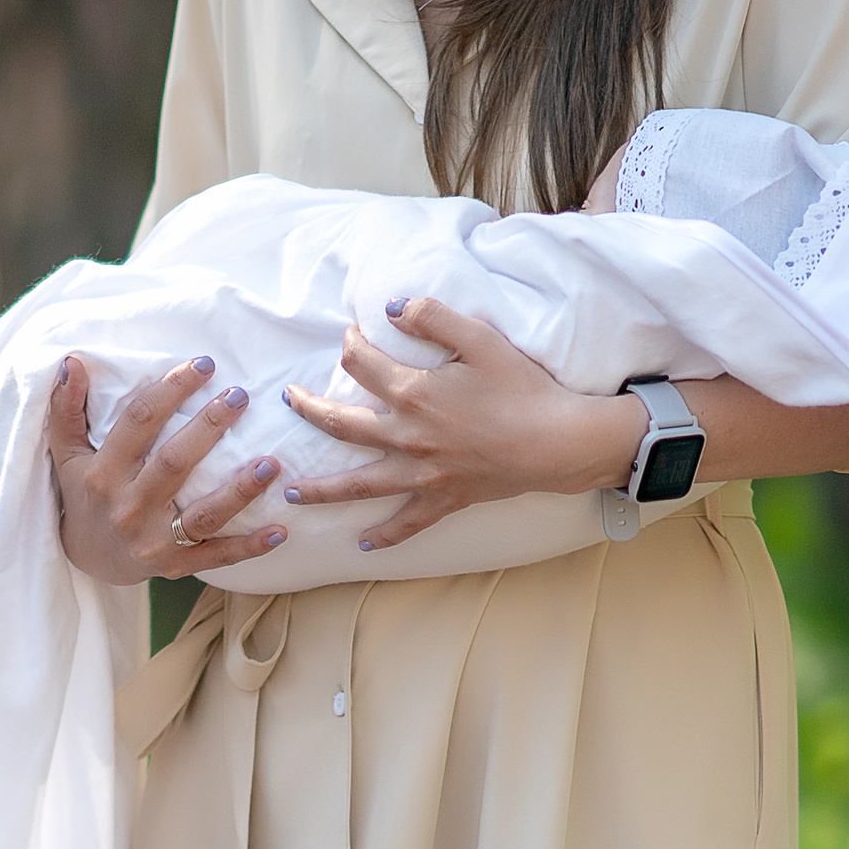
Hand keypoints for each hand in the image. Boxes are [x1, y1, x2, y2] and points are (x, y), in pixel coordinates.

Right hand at [48, 354, 289, 584]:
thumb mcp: (67, 454)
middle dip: (209, 427)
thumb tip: (72, 362)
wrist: (85, 561)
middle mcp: (129, 507)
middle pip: (174, 463)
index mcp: (105, 473)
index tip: (203, 365)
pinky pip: (218, 556)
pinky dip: (250, 546)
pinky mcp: (177, 565)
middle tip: (240, 396)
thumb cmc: (85, 496)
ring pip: (203, 513)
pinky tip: (280, 530)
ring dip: (240, 490)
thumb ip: (67, 409)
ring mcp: (154, 540)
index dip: (171, 390)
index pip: (139, 422)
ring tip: (272, 462)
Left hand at [281, 298, 645, 551]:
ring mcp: (423, 474)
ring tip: (291, 493)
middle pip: (342, 424)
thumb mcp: (480, 339)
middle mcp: (407, 437)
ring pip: (359, 484)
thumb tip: (391, 306)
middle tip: (290, 401)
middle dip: (310, 410)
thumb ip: (433, 317)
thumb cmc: (522, 387)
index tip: (353, 335)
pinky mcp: (444, 499)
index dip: (352, 344)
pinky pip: (407, 522)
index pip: (361, 364)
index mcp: (413, 394)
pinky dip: (384, 535)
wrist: (558, 442)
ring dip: (321, 489)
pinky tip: (362, 542)